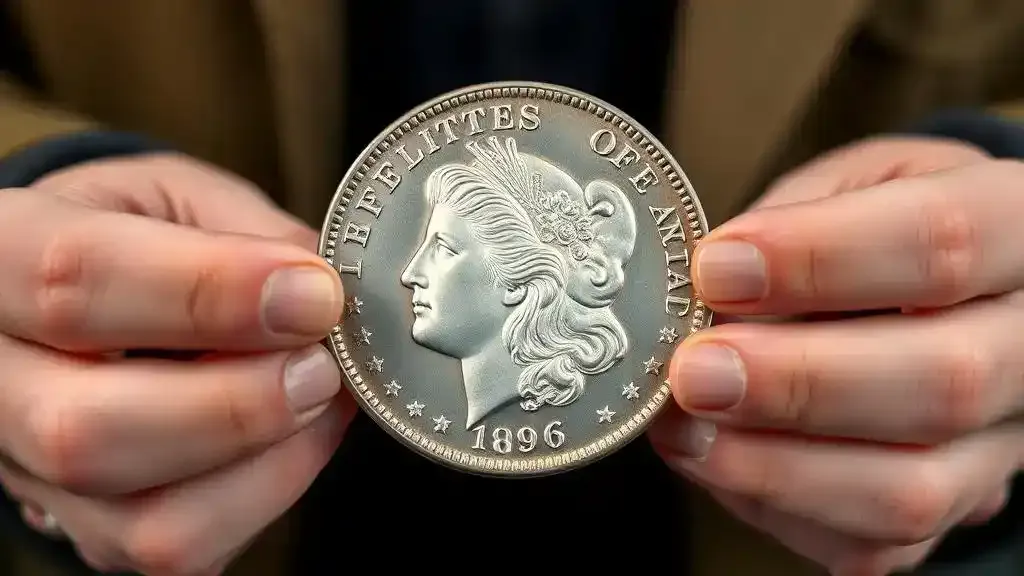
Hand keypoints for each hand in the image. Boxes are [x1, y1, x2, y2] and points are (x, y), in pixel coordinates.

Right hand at [0, 152, 353, 573]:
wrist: (86, 302)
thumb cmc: (139, 235)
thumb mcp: (180, 195)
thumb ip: (246, 234)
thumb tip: (322, 299)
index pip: (75, 280)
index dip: (210, 292)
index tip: (314, 294)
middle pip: (87, 430)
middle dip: (240, 404)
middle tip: (324, 362)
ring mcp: (33, 474)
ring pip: (145, 521)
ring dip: (267, 460)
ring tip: (322, 394)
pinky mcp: (94, 533)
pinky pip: (189, 550)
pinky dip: (269, 494)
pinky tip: (296, 435)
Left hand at [649, 137, 1023, 574]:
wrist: (950, 290)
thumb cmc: (886, 224)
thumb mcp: (857, 179)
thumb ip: (798, 216)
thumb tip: (715, 286)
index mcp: (1019, 228)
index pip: (942, 240)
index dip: (818, 258)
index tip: (717, 269)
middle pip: (945, 382)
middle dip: (798, 383)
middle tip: (695, 371)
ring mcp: (1004, 441)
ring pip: (915, 488)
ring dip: (777, 467)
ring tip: (685, 428)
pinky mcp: (954, 506)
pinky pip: (877, 542)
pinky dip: (781, 509)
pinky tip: (721, 461)